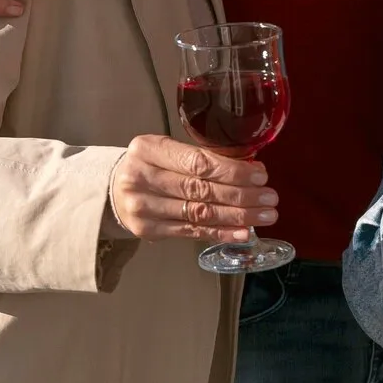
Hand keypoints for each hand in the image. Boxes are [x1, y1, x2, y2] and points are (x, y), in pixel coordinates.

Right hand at [110, 134, 277, 242]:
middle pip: (200, 189)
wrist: (112, 190)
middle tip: (270, 198)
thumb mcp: (167, 150)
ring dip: (238, 217)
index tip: (261, 175)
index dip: (233, 171)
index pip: (198, 162)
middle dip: (242, 195)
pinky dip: (221, 232)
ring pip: (199, 213)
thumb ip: (200, 157)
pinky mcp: (147, 230)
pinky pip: (191, 231)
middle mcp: (140, 177)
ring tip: (265, 216)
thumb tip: (251, 169)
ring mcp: (142, 207)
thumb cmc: (151, 166)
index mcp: (148, 149)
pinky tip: (243, 232)